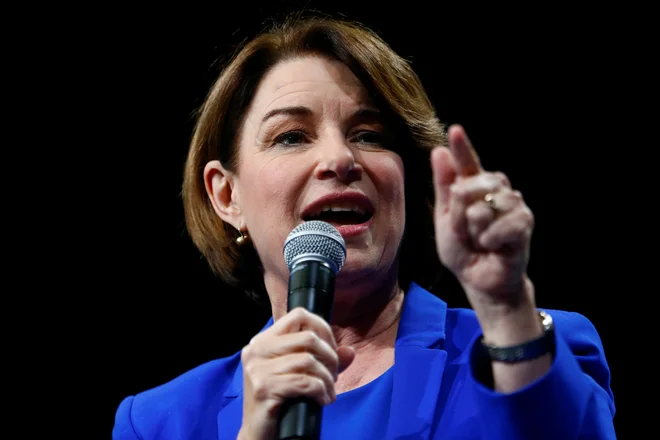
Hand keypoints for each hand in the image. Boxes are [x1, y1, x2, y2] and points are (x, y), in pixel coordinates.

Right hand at [238, 308, 354, 439]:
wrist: (258, 434)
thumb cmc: (280, 402)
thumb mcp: (300, 374)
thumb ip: (324, 360)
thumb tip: (350, 351)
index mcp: (263, 340)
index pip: (298, 315)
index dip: (322, 328)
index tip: (331, 350)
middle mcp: (257, 350)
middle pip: (308, 337)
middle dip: (330, 357)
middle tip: (333, 376)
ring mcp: (258, 369)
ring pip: (309, 360)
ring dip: (327, 379)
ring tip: (329, 392)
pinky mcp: (264, 388)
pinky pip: (305, 382)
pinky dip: (321, 391)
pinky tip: (323, 400)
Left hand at [431, 124, 533, 305]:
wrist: (480, 280)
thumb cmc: (463, 251)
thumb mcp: (444, 219)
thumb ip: (444, 186)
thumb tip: (439, 151)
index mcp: (473, 189)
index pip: (467, 164)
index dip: (463, 148)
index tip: (455, 130)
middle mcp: (495, 191)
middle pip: (471, 186)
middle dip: (459, 214)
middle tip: (465, 234)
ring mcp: (512, 204)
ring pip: (483, 207)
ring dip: (474, 230)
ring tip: (480, 242)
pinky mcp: (524, 222)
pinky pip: (501, 224)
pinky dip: (490, 239)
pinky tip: (492, 247)